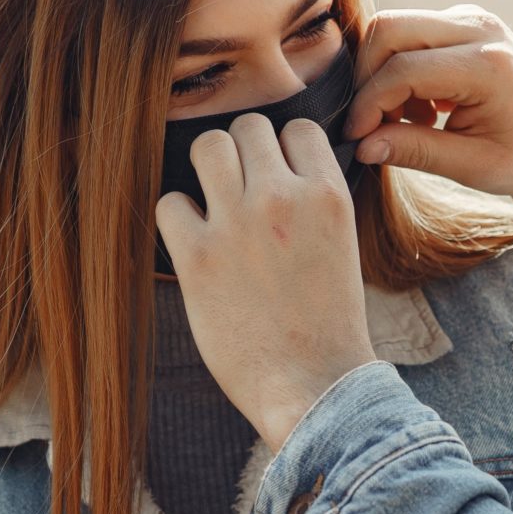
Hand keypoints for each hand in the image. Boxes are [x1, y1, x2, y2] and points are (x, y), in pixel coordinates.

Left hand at [158, 112, 381, 448]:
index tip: (278, 176)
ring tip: (215, 206)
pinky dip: (178, 220)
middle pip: (248, 128)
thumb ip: (316, 202)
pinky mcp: (198, 256)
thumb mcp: (343, 246)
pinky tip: (195, 245)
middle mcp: (283, 198)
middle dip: (244, 155)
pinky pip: (169, 202)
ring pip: (207, 146)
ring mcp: (237, 223)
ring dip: (208, 171)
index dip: (284, 150)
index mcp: (329, 195)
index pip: (297, 128)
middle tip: (241, 190)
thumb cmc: (329, 325)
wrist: (313, 385)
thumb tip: (284, 168)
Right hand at [340, 6, 512, 201]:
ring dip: (384, 72)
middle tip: (373, 124)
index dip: (369, 105)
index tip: (356, 138)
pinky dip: (403, 67)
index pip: (403, 70)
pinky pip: (413, 31)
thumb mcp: (475, 167)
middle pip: (389, 29)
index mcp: (488, 67)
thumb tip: (361, 145)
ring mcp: (473, 18)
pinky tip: (424, 107)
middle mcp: (480, 28)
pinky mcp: (466, 19)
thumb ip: (417, 152)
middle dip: (367, 78)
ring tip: (409, 120)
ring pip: (396, 25)